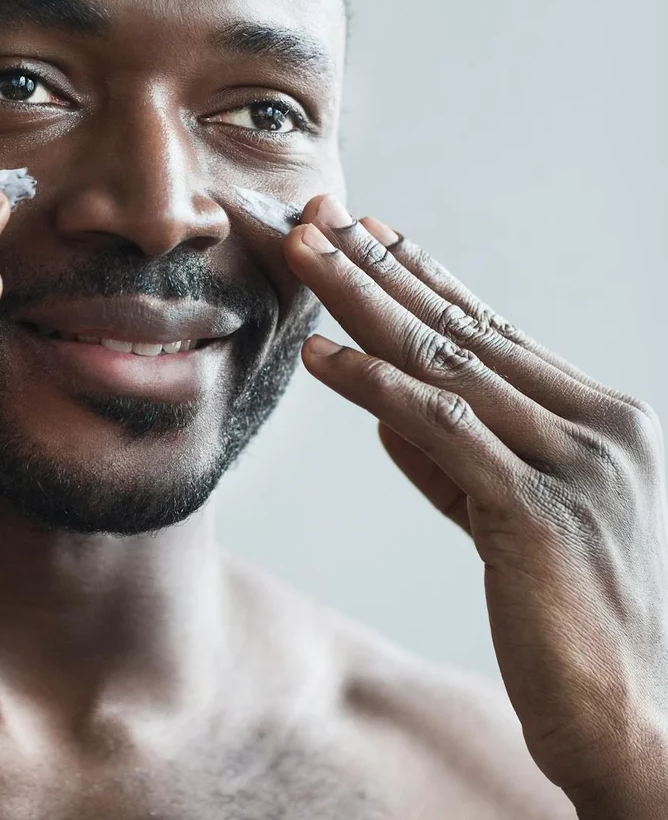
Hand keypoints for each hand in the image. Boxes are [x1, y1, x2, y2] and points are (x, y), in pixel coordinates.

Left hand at [285, 195, 667, 817]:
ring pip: (449, 363)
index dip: (426, 280)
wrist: (631, 720)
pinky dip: (375, 387)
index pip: (495, 331)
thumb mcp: (510, 519)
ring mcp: (574, 465)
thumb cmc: (569, 617)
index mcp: (599, 419)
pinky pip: (443, 430)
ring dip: (366, 305)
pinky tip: (322, 356)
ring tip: (308, 257)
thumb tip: (385, 409)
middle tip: (323, 219)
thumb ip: (458, 462)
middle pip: (466, 330)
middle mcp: (596, 427)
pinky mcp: (540, 513)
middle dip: (384, 271)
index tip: (372, 236)